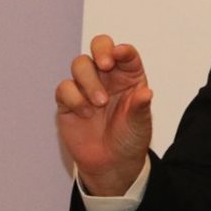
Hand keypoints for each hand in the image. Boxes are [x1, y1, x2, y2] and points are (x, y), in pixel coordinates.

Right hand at [56, 34, 152, 195]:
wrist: (112, 163)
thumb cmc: (130, 138)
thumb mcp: (140, 124)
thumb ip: (141, 107)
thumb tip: (146, 93)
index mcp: (129, 76)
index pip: (126, 53)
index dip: (123, 50)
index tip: (120, 55)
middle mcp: (108, 76)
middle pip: (99, 46)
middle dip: (100, 50)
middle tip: (105, 66)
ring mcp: (87, 87)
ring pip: (80, 64)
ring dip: (89, 80)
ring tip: (100, 103)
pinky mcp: (68, 101)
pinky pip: (65, 88)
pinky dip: (74, 98)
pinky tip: (86, 113)